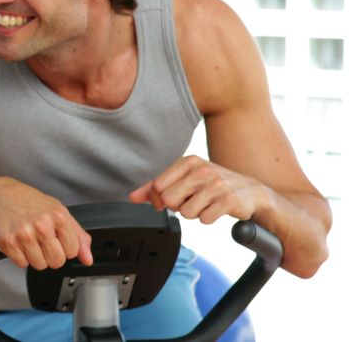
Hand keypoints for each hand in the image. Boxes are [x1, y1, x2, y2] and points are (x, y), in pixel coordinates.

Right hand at [0, 178, 92, 270]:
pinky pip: (22, 263)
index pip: (72, 251)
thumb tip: (87, 259)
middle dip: (49, 255)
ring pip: (39, 265)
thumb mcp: (58, 212)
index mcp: (58, 215)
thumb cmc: (29, 203)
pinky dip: (20, 256)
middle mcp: (42, 224)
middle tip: (40, 241)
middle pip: (56, 261)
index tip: (55, 238)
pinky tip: (17, 241)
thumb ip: (78, 236)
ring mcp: (24, 233)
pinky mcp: (8, 241)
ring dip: (34, 256)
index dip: (64, 247)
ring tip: (28, 240)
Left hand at [129, 155, 269, 223]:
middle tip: (192, 201)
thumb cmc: (214, 185)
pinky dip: (208, 218)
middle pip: (169, 200)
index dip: (158, 199)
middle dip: (177, 207)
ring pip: (186, 212)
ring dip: (195, 213)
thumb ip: (156, 187)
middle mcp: (201, 170)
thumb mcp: (185, 179)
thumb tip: (132, 197)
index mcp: (188, 162)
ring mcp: (216, 184)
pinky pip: (204, 219)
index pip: (157, 186)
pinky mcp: (228, 200)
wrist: (251, 192)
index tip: (169, 201)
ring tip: (206, 204)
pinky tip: (216, 210)